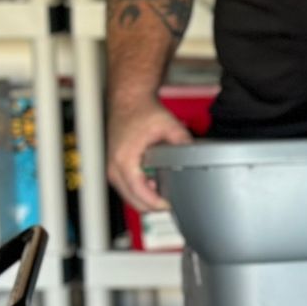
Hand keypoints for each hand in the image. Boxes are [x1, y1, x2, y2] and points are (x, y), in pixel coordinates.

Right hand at [106, 97, 191, 213]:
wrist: (128, 100)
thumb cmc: (141, 110)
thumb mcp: (168, 125)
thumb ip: (183, 141)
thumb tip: (195, 155)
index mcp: (125, 159)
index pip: (139, 192)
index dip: (156, 203)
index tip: (169, 205)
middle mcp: (114, 166)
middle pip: (132, 200)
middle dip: (152, 204)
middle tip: (170, 202)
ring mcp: (112, 167)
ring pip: (128, 195)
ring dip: (145, 198)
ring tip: (163, 191)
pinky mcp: (114, 166)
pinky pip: (126, 187)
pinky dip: (139, 190)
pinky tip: (153, 184)